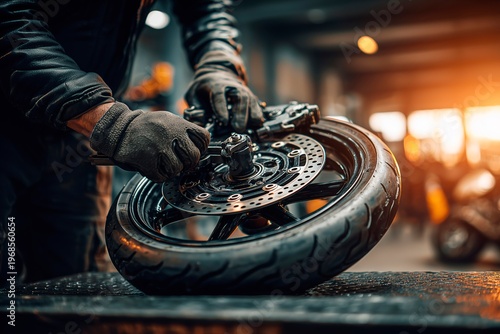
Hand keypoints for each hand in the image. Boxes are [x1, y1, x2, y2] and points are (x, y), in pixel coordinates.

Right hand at [89, 102, 209, 181]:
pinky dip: (158, 175)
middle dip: (188, 162)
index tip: (193, 149)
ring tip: (164, 163)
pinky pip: (162, 176)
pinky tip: (154, 166)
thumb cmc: (146, 126)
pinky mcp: (148, 160)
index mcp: (179, 124)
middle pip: (194, 157)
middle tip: (180, 161)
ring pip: (178, 169)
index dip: (201, 147)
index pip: (204, 138)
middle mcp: (171, 135)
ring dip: (172, 170)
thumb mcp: (168, 120)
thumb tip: (201, 145)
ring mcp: (160, 148)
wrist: (119, 128)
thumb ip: (184, 130)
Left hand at [185, 50, 262, 132]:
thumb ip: (196, 109)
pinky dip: (258, 112)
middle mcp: (232, 85)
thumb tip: (199, 125)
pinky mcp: (249, 95)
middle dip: (240, 113)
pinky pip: (255, 103)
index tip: (224, 121)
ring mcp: (242, 89)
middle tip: (238, 128)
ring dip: (251, 113)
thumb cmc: (203, 86)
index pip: (219, 95)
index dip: (221, 108)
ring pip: (250, 99)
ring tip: (252, 125)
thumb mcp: (193, 94)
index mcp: (215, 84)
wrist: (217, 71)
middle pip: (239, 97)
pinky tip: (259, 122)